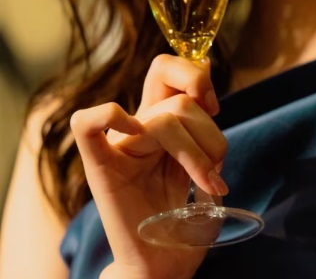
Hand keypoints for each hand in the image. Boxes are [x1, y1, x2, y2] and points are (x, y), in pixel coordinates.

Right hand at [70, 55, 227, 278]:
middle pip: (178, 97)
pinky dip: (110, 116)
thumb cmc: (182, 213)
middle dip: (211, 133)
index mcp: (159, 120)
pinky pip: (88, 126)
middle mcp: (138, 127)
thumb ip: (199, 119)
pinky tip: (136, 135)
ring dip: (200, 154)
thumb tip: (208, 70)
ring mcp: (119, 147)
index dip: (196, 77)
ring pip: (166, 118)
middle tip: (216, 165)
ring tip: (209, 183)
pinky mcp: (101, 170)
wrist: (163, 260)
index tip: (215, 109)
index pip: (167, 68)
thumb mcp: (201, 157)